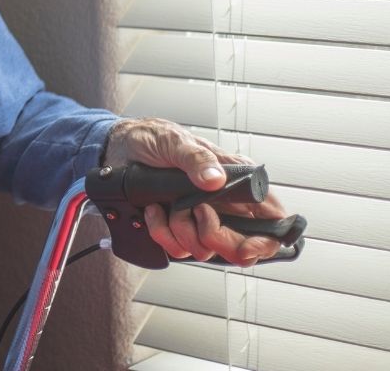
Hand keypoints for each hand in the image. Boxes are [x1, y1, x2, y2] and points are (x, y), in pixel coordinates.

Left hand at [104, 117, 290, 266]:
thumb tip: (215, 179)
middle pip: (241, 247)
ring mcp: (199, 220)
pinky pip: (177, 249)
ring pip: (205, 251)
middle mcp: (223, 205)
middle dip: (217, 238)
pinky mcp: (177, 228)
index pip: (272, 220)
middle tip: (198, 214)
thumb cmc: (153, 138)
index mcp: (235, 181)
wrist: (118, 148)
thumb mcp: (175, 142)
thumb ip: (196, 159)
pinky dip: (162, 233)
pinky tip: (154, 211)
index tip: (247, 247)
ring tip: (169, 205)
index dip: (267, 241)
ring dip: (183, 231)